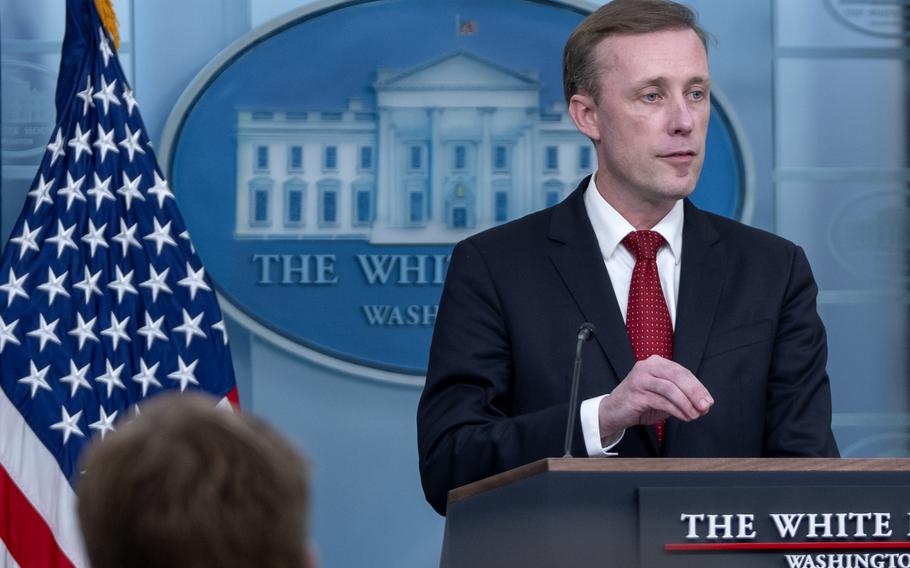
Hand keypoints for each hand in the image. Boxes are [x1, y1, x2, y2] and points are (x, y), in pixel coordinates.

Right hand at [598, 355, 712, 440]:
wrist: (614, 411)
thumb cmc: (640, 402)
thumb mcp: (664, 396)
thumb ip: (681, 397)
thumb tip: (703, 404)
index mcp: (656, 363)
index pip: (682, 372)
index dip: (697, 386)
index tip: (708, 400)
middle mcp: (647, 366)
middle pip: (677, 376)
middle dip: (694, 392)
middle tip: (705, 406)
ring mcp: (640, 379)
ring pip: (670, 388)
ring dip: (686, 403)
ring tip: (694, 415)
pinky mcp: (636, 393)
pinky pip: (661, 401)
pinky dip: (676, 410)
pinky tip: (683, 417)